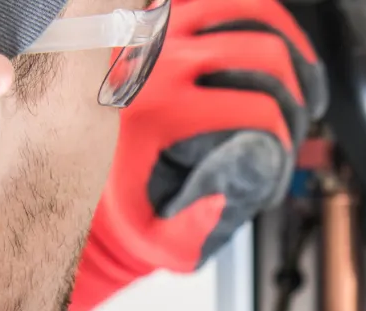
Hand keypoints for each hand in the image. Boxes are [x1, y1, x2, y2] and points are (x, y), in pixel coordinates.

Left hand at [70, 0, 324, 310]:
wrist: (67, 164)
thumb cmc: (117, 199)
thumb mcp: (154, 233)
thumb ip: (196, 228)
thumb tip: (230, 194)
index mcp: (159, 111)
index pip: (256, 108)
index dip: (286, 136)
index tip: (282, 154)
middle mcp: (157, 60)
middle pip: (262, 51)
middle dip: (295, 91)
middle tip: (298, 119)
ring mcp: (157, 28)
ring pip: (247, 8)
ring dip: (286, 41)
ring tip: (299, 76)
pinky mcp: (157, 16)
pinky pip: (220, 1)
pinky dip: (256, 17)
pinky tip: (274, 43)